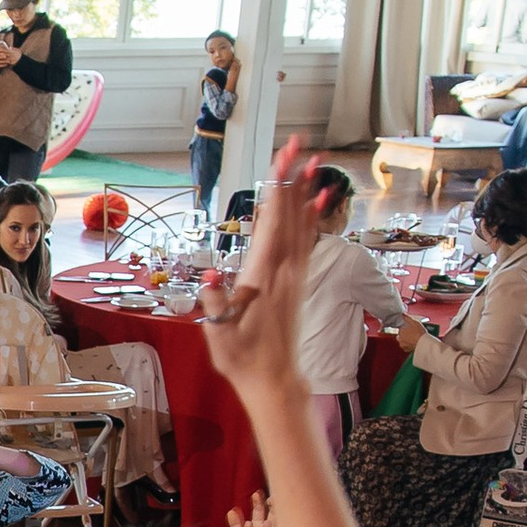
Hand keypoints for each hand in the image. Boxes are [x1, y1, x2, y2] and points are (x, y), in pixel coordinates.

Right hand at [200, 139, 313, 403]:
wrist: (274, 381)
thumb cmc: (243, 359)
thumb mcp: (219, 336)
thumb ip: (214, 305)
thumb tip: (209, 276)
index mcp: (264, 277)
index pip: (273, 224)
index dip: (277, 190)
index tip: (282, 161)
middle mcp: (285, 270)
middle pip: (291, 215)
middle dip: (293, 178)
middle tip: (298, 144)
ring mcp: (294, 275)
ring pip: (303, 225)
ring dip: (306, 192)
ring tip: (313, 163)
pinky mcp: (297, 282)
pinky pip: (307, 241)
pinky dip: (311, 218)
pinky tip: (318, 202)